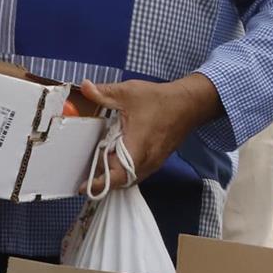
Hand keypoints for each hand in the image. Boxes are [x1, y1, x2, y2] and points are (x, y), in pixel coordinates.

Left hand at [80, 73, 221, 193]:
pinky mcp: (157, 160)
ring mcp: (153, 162)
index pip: (116, 177)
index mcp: (137, 147)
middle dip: (102, 178)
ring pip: (130, 179)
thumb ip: (104, 93)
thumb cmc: (160, 100)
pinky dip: (125, 170)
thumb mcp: (128, 93)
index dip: (98, 184)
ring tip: (100, 161)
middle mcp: (147, 161)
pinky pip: (137, 173)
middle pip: (120, 181)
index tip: (82, 186)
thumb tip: (84, 86)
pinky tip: (116, 157)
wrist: (190, 104)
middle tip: (86, 168)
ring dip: (114, 174)